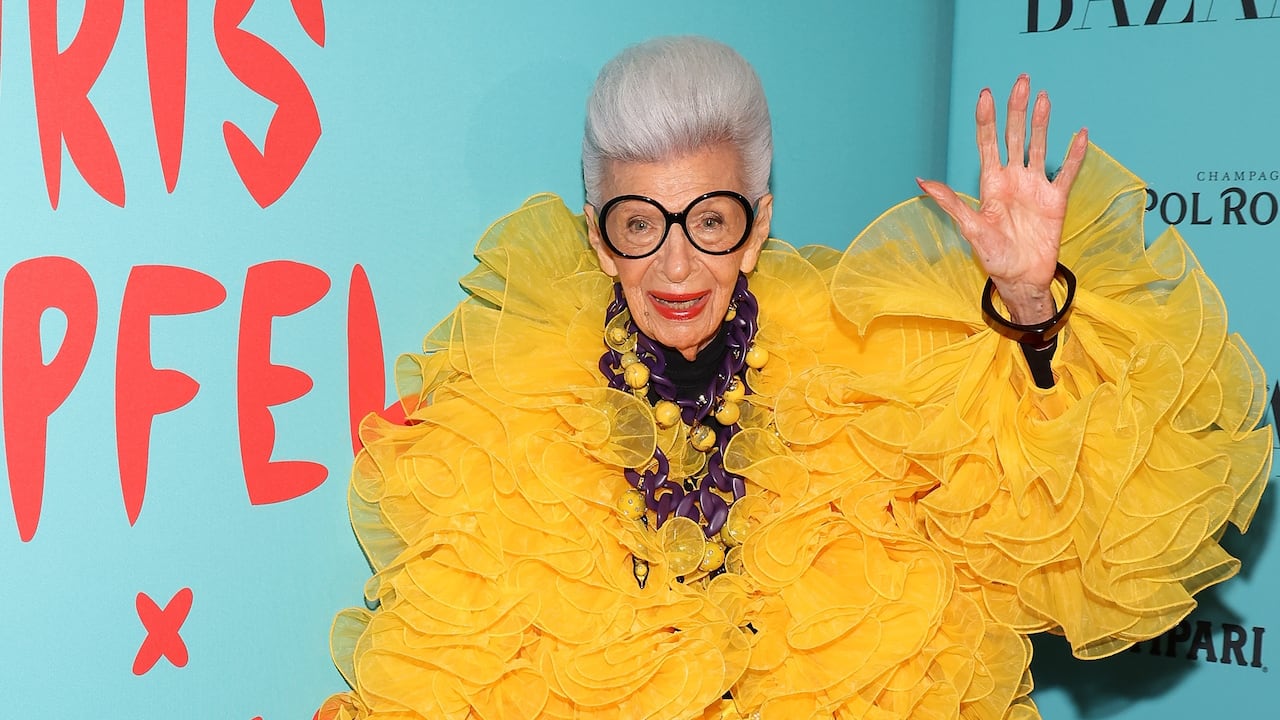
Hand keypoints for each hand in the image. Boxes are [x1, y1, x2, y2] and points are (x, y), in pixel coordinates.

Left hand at [917, 74, 1087, 324]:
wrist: (1021, 277)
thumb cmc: (993, 256)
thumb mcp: (970, 229)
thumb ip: (950, 202)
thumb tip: (921, 181)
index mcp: (991, 183)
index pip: (988, 143)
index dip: (986, 119)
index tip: (986, 94)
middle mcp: (1012, 179)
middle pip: (1014, 136)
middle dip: (1016, 109)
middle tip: (1021, 80)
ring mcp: (1034, 186)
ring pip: (1038, 146)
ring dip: (1041, 122)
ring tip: (1043, 97)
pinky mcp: (1055, 199)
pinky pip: (1066, 172)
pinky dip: (1074, 154)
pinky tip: (1080, 134)